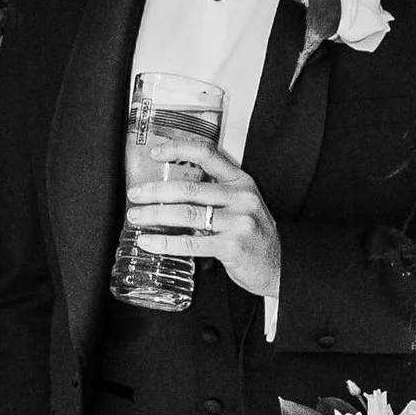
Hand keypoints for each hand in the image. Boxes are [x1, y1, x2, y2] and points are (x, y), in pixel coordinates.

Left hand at [127, 137, 282, 307]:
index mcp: (241, 182)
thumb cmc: (255, 235)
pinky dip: (165, 242)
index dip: (179, 149)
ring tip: (136, 217)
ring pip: (187, 214)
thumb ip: (215, 196)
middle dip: (155, 191)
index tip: (155, 153)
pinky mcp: (232, 247)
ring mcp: (238, 222)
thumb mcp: (242, 206)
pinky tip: (149, 242)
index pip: (208, 154)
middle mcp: (241, 198)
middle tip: (135, 194)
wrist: (280, 265)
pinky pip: (191, 243)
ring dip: (155, 215)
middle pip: (190, 187)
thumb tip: (170, 193)